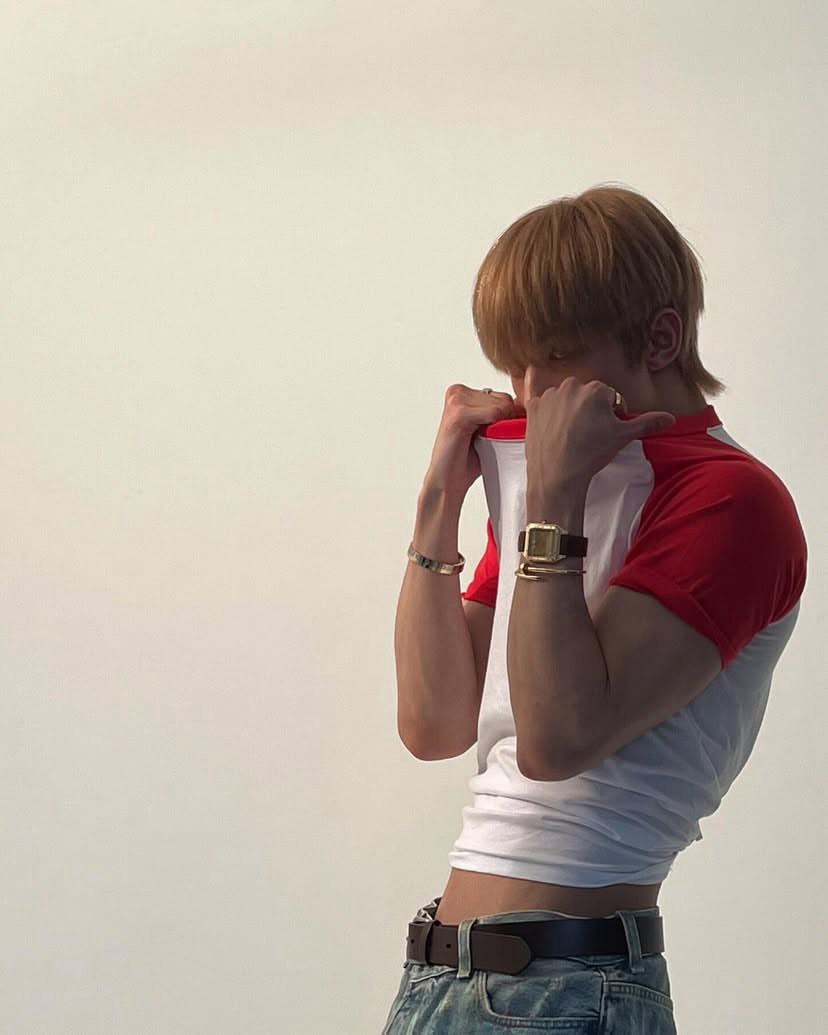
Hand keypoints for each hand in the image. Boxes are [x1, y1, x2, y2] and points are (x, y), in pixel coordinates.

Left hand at [524, 375, 675, 489]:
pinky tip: (535, 383)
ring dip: (568, 407)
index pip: (609, 396)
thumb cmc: (590, 455)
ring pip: (564, 396)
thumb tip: (670, 418)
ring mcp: (550, 396)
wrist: (558, 476)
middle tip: (589, 433)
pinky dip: (537, 389)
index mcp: (596, 390)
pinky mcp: (532, 407)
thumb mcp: (623, 437)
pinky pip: (533, 390)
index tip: (607, 430)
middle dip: (590, 409)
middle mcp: (571, 387)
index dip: (611, 414)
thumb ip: (647, 423)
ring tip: (570, 433)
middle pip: (586, 394)